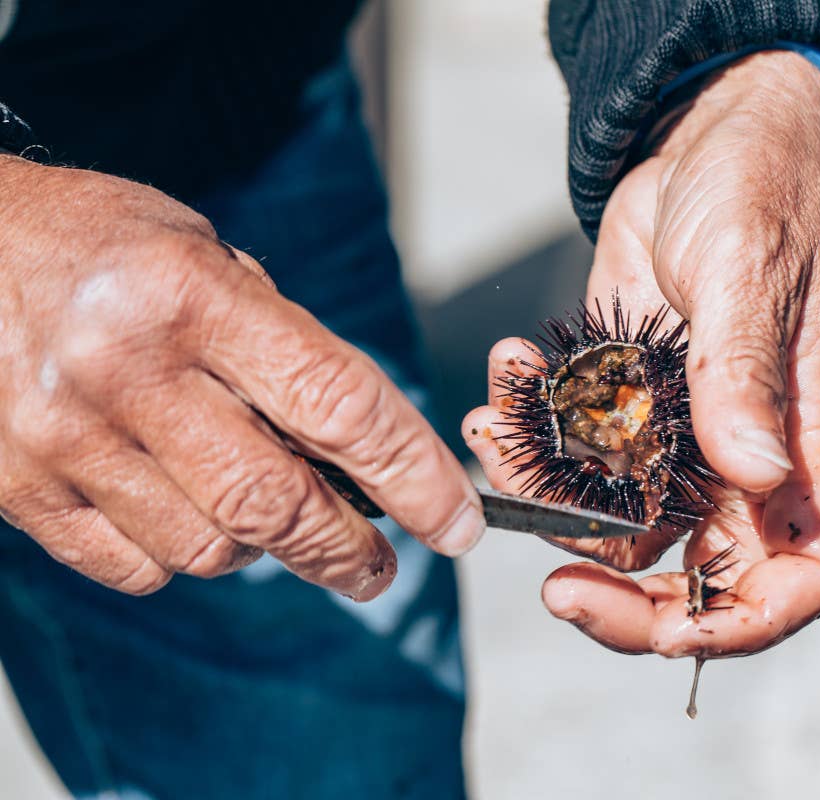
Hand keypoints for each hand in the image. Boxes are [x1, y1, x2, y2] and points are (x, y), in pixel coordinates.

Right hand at [0, 156, 483, 598]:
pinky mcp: (17, 487)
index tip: (456, 519)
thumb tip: (360, 449)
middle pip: (278, 503)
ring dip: (262, 548)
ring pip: (209, 549)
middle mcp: (125, 368)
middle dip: (350, 550)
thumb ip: (280, 345)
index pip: (339, 405)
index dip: (415, 476)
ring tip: (267, 515)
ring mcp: (62, 435)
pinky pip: (136, 567)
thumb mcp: (206, 254)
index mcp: (192, 294)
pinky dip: (182, 556)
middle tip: (380, 565)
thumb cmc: (98, 243)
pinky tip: (185, 512)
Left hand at [464, 52, 819, 656]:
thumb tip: (752, 473)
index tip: (674, 630)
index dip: (749, 623)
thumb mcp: (749, 271)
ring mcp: (680, 439)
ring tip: (488, 432)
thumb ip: (745, 373)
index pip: (806, 574)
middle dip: (621, 598)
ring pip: (613, 523)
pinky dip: (526, 432)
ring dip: (545, 498)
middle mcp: (744, 460)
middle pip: (696, 580)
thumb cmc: (758, 189)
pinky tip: (502, 375)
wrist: (706, 141)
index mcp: (804, 445)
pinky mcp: (624, 405)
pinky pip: (573, 455)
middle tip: (553, 588)